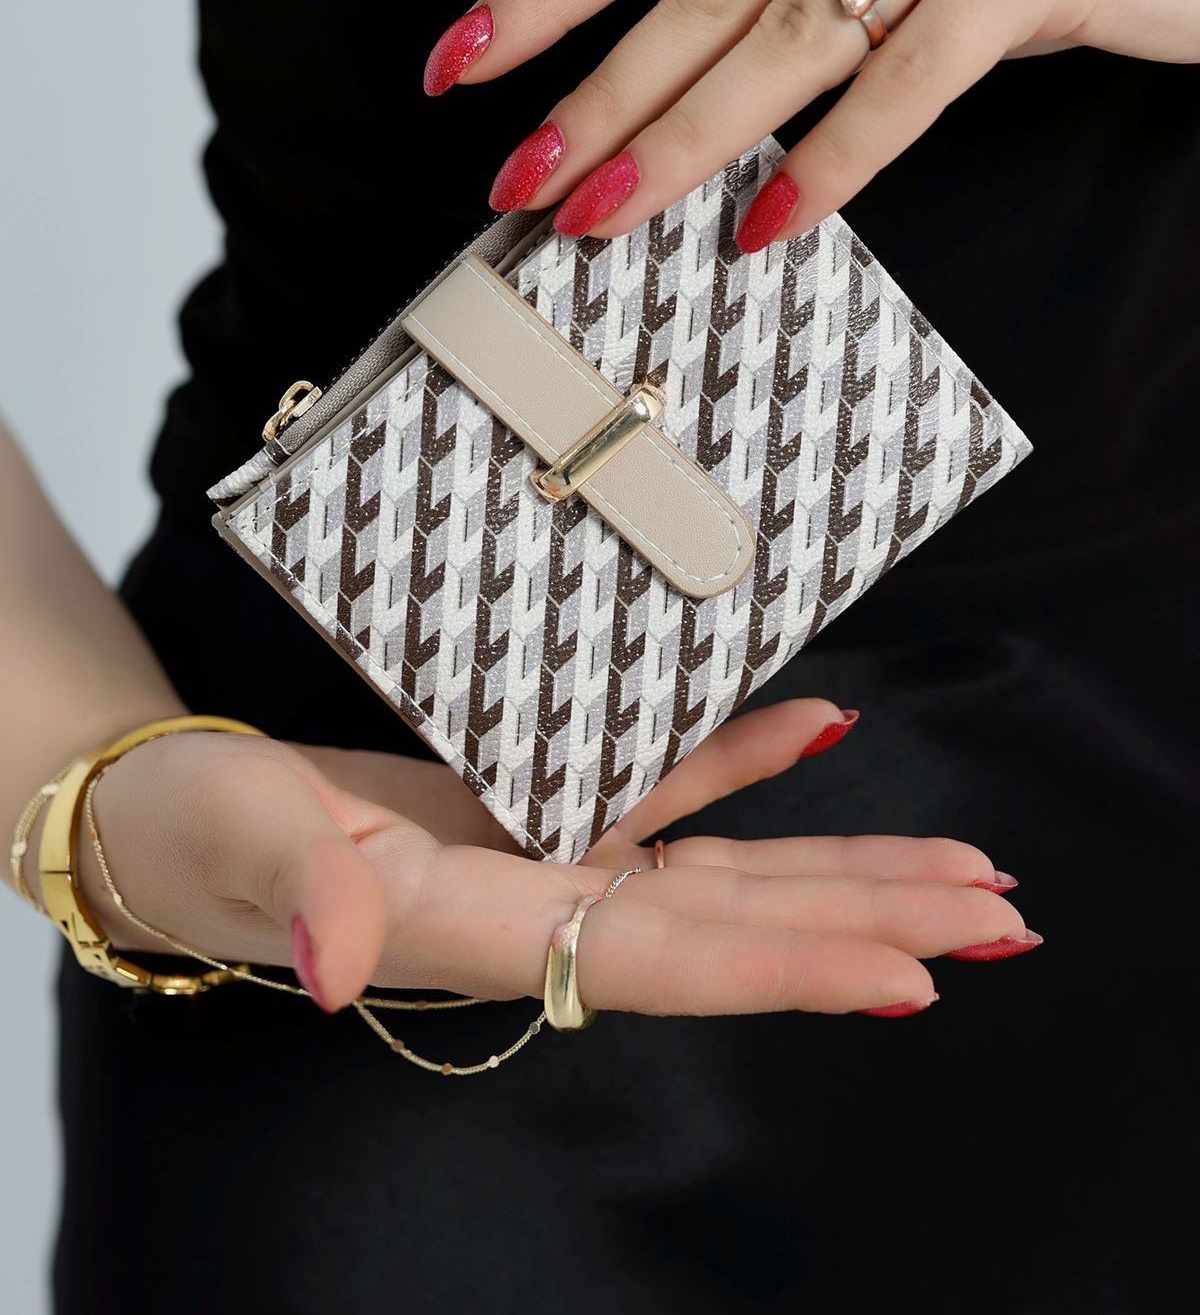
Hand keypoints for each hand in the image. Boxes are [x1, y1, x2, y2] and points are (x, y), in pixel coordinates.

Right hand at [77, 701, 1036, 1018]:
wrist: (177, 811)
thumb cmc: (197, 833)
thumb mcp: (239, 843)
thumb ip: (301, 890)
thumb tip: (338, 949)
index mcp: (483, 931)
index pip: (664, 960)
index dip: (791, 970)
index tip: (914, 979)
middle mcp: (540, 910)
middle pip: (736, 926)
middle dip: (867, 921)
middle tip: (996, 916)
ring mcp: (548, 861)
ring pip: (724, 868)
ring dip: (839, 864)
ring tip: (951, 865)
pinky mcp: (536, 807)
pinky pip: (666, 788)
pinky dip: (746, 763)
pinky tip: (820, 730)